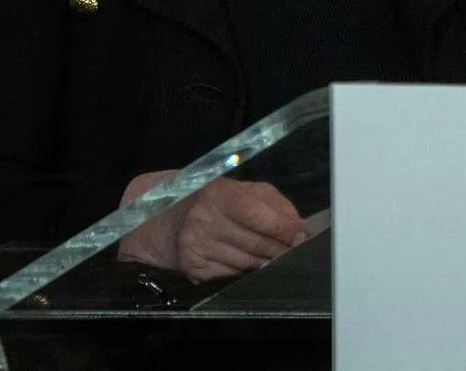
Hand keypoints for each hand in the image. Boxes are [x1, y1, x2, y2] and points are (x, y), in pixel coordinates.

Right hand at [118, 171, 305, 281]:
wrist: (165, 217)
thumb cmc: (210, 199)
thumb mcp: (239, 189)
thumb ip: (271, 202)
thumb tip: (297, 224)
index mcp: (218, 194)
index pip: (258, 216)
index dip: (283, 228)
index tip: (300, 235)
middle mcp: (205, 221)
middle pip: (255, 243)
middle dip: (280, 248)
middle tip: (295, 249)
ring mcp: (198, 247)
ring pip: (246, 263)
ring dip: (266, 262)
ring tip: (275, 257)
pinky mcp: (194, 269)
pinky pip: (232, 276)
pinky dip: (246, 272)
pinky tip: (251, 265)